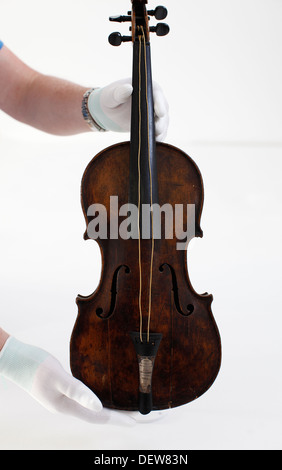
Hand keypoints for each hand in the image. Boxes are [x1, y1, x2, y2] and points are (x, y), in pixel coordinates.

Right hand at [0, 337, 133, 425]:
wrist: (14, 359)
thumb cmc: (33, 366)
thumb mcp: (56, 377)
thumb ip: (76, 390)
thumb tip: (99, 407)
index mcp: (68, 408)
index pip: (101, 418)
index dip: (122, 419)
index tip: (142, 419)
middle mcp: (70, 406)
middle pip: (103, 416)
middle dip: (126, 416)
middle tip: (149, 414)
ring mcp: (68, 399)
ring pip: (98, 408)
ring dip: (116, 408)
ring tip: (135, 406)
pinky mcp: (66, 389)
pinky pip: (91, 397)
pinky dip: (104, 397)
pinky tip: (111, 391)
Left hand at [87, 78, 168, 140]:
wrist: (110, 111)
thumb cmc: (110, 99)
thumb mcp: (112, 96)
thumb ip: (119, 93)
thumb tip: (128, 88)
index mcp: (146, 87)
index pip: (157, 94)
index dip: (160, 103)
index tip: (160, 113)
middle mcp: (154, 99)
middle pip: (163, 109)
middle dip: (162, 120)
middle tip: (157, 129)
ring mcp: (155, 112)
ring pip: (163, 121)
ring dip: (161, 130)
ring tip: (156, 138)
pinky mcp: (152, 123)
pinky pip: (159, 131)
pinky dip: (159, 137)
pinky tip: (155, 142)